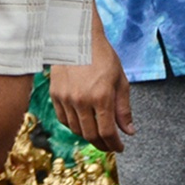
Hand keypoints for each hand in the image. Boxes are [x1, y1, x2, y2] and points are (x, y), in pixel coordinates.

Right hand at [50, 34, 132, 152]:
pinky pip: (64, 119)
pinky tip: (83, 123)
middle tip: (109, 145)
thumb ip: (123, 108)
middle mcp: (82, 100)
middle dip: (102, 144)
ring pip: (76, 130)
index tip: (119, 147)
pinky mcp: (56, 94)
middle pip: (91, 135)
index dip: (114, 144)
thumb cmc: (102, 55)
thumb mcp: (120, 80)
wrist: (77, 37)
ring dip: (88, 136)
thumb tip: (129, 131)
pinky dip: (74, 125)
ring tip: (97, 134)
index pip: (107, 132)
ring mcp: (66, 98)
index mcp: (101, 96)